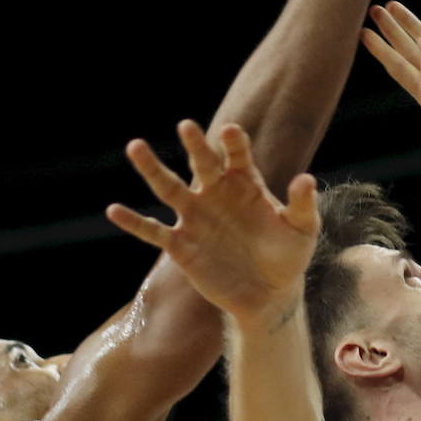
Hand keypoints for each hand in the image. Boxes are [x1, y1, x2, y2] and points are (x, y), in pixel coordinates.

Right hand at [105, 121, 319, 322]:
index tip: (230, 131)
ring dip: (152, 169)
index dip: (233, 143)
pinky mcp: (181, 246)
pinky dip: (134, 222)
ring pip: (168, 188)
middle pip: (200, 164)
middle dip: (194, 145)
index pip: (237, 156)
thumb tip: (306, 179)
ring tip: (136, 146)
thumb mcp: (302, 230)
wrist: (269, 294)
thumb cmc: (288, 256)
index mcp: (245, 183)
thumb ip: (302, 204)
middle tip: (186, 125)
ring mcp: (195, 218)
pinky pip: (153, 231)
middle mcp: (216, 194)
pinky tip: (114, 210)